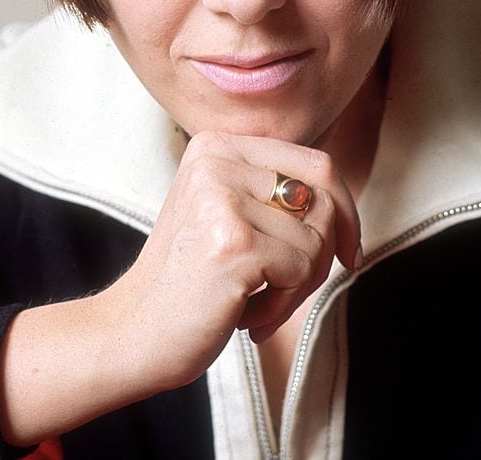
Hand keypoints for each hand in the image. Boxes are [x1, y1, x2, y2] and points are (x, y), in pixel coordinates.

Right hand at [101, 130, 362, 390]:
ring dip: (298, 287)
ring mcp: (223, 199)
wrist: (132, 334)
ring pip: (317, 240)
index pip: (316, 163)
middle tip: (289, 289)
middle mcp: (218, 160)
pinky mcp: (233, 242)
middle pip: (322, 198)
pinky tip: (246, 317)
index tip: (348, 251)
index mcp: (217, 145)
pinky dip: (283, 305)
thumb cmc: (191, 281)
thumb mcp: (228, 214)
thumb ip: (276, 193)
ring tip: (257, 303)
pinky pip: (303, 270)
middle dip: (324, 253)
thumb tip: (345, 204)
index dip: (344, 209)